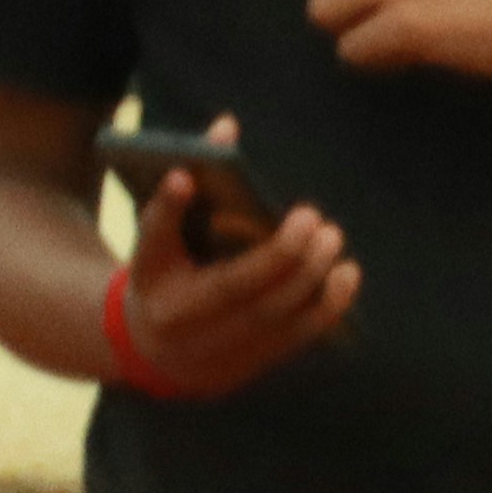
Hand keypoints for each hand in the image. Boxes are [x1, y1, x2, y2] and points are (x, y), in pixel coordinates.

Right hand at [115, 119, 356, 393]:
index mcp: (168, 303)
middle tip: (324, 224)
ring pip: (283, 324)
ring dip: (319, 285)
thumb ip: (187, 183)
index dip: (270, 252)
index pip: (228, 282)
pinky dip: (326, 309)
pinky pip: (297, 340)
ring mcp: (227, 356)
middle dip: (297, 261)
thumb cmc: (158, 273)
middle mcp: (198, 336)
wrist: (144, 347)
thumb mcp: (154, 238)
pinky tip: (346, 276)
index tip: (301, 214)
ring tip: (337, 244)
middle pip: (258, 301)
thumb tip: (226, 128)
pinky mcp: (253, 364)